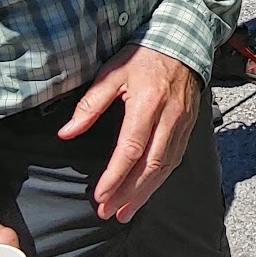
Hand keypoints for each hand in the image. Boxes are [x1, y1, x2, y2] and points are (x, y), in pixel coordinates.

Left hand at [58, 47, 200, 222]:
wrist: (183, 43)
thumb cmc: (144, 56)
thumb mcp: (111, 73)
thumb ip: (89, 104)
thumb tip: (67, 132)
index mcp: (148, 103)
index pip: (131, 149)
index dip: (115, 176)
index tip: (100, 196)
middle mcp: (169, 118)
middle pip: (150, 166)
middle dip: (128, 194)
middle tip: (109, 213)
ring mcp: (182, 125)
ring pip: (165, 168)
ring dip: (144, 193)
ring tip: (126, 212)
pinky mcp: (188, 128)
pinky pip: (174, 160)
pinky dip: (159, 180)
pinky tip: (146, 192)